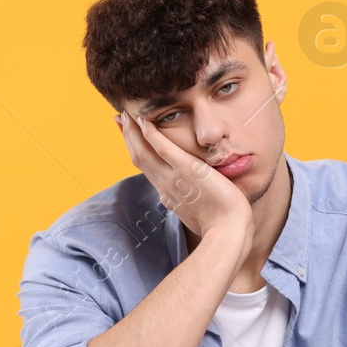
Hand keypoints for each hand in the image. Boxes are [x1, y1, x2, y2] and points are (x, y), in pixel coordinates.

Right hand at [118, 114, 253, 246]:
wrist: (227, 233)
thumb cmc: (220, 228)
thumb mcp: (200, 215)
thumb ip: (193, 204)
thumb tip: (191, 203)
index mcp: (169, 195)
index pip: (148, 170)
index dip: (136, 152)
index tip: (130, 139)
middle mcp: (165, 186)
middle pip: (139, 158)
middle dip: (128, 138)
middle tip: (120, 119)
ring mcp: (173, 178)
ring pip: (144, 152)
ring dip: (133, 132)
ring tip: (126, 114)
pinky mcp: (186, 170)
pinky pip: (162, 148)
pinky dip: (151, 134)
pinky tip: (143, 121)